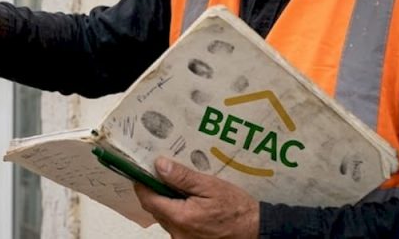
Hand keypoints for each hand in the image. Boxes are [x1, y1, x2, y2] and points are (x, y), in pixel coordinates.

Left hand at [135, 158, 258, 238]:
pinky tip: (190, 203)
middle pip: (155, 209)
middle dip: (156, 191)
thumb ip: (182, 177)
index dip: (143, 183)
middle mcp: (177, 233)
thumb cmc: (236, 208)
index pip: (148, 199)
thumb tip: (159, 165)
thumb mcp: (210, 186)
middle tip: (165, 174)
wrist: (255, 229)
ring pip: (164, 218)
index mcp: (181, 217)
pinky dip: (177, 213)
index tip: (143, 170)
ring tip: (181, 187)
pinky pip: (175, 225)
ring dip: (167, 203)